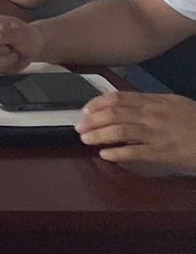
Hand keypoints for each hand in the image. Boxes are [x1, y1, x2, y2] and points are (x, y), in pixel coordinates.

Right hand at [0, 15, 42, 74]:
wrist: (29, 46)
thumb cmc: (25, 36)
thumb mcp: (21, 32)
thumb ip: (7, 33)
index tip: (8, 48)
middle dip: (5, 58)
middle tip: (12, 50)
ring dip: (6, 63)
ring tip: (10, 55)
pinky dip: (4, 69)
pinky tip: (7, 61)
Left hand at [78, 91, 195, 169]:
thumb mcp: (174, 104)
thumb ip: (151, 103)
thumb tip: (127, 105)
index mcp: (154, 101)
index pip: (118, 97)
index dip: (96, 104)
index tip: (84, 111)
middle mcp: (153, 114)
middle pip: (114, 113)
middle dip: (92, 120)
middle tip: (79, 127)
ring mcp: (158, 133)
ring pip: (120, 131)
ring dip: (99, 135)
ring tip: (86, 140)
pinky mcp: (164, 152)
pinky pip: (136, 152)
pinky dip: (118, 154)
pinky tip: (106, 155)